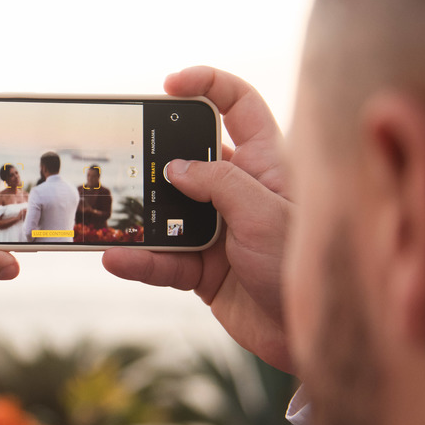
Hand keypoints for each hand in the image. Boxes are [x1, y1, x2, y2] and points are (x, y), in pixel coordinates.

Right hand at [102, 66, 294, 371]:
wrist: (311, 339)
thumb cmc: (303, 267)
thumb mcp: (263, 214)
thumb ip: (218, 183)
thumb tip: (174, 168)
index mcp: (267, 164)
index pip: (239, 107)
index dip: (208, 85)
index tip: (170, 85)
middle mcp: (240, 192)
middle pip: (190, 159)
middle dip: (157, 157)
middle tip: (127, 158)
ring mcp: (219, 231)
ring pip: (168, 213)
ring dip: (139, 218)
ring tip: (113, 219)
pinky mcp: (204, 270)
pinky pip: (162, 259)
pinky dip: (139, 261)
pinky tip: (117, 259)